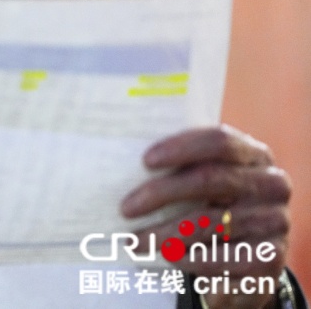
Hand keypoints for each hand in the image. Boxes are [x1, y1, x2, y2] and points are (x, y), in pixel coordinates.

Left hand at [121, 125, 290, 308]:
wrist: (248, 257)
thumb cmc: (213, 207)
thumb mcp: (204, 184)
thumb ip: (181, 169)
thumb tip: (124, 164)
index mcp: (254, 155)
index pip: (219, 141)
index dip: (182, 148)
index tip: (145, 161)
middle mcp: (271, 184)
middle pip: (210, 179)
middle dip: (160, 193)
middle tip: (126, 208)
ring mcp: (275, 221)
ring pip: (208, 223)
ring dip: (164, 233)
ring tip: (134, 240)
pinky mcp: (271, 259)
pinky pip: (219, 258)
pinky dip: (187, 258)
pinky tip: (167, 257)